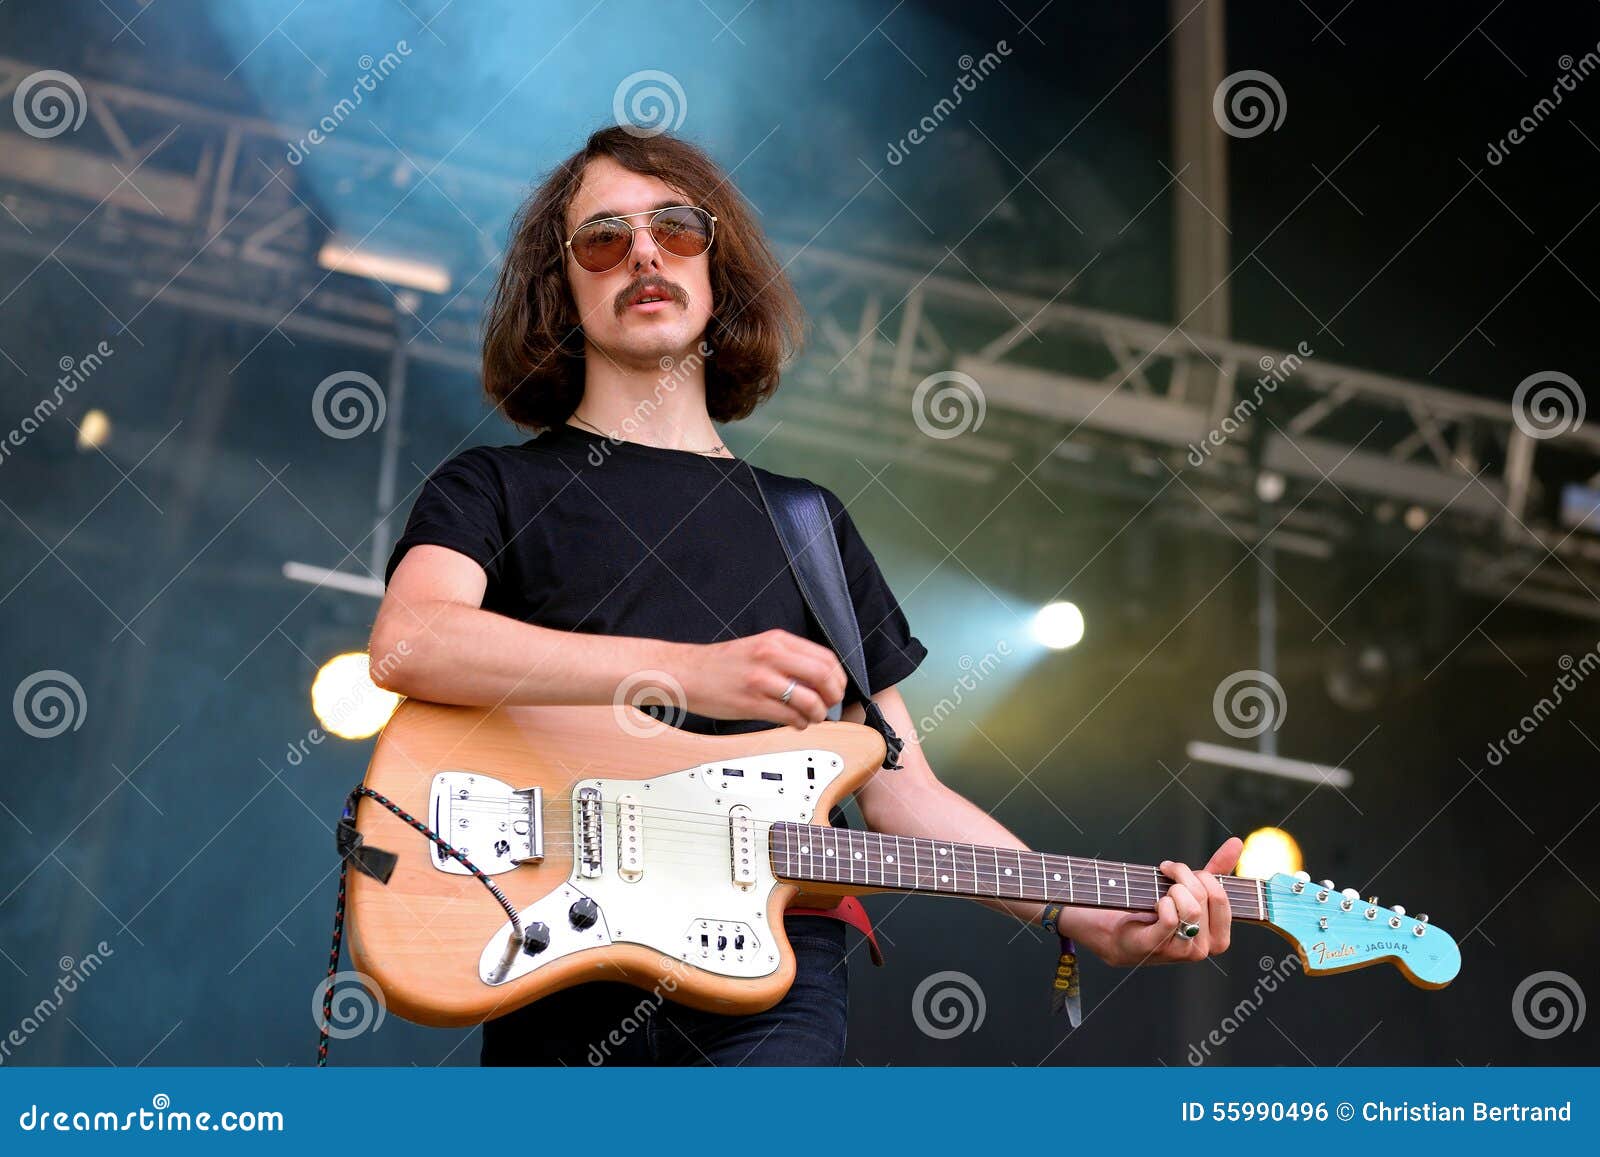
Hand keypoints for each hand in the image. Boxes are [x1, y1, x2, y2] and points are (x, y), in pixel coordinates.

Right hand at [676, 629, 847, 727]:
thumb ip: (787, 657)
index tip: (836, 690)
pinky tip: (794, 723)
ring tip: (811, 718)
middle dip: (833, 696)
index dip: (838, 678)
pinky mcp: (752, 703)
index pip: (825, 658)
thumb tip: (819, 677)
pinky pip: (790, 717)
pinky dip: (799, 724)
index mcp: (777, 640)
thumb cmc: (721, 664)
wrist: (685, 672)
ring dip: (818, 714)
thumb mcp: (758, 647)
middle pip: (824, 677)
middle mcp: (772, 656)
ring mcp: (762, 680)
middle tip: (829, 705)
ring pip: (810, 701)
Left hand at [1062, 837, 1243, 967]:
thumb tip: (1236, 842)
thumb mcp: (1188, 889)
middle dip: (1183, 876)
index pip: (1222, 896)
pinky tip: (1153, 904)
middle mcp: (1204, 949)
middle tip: (1166, 873)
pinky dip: (1161, 903)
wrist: (1113, 930)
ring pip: (1191, 906)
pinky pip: (1170, 919)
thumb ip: (1216, 870)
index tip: (1180, 871)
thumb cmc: (1154, 911)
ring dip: (1170, 888)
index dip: (1201, 876)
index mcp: (1218, 937)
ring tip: (1158, 890)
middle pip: (1205, 896)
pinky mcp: (1156, 948)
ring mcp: (1181, 952)